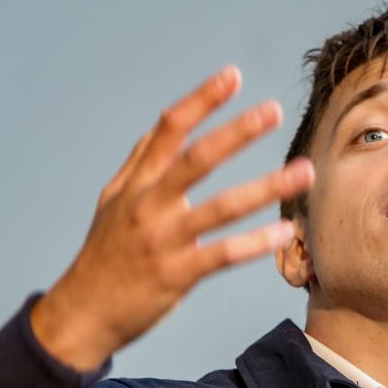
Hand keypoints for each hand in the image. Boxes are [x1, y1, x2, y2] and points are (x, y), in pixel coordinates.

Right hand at [30, 65, 313, 369]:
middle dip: (237, 132)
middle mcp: (149, 205)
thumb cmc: (104, 253)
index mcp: (137, 183)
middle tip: (274, 110)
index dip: (201, 100)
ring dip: (266, 188)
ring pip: (220, 208)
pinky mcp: (177, 274)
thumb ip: (138, 163)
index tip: (233, 76)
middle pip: (197, 159)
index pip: (169, 129)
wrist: (83, 312)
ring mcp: (163, 240)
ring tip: (304, 172)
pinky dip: (257, 243)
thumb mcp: (112, 201)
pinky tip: (287, 231)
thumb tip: (159, 129)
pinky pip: (224, 254)